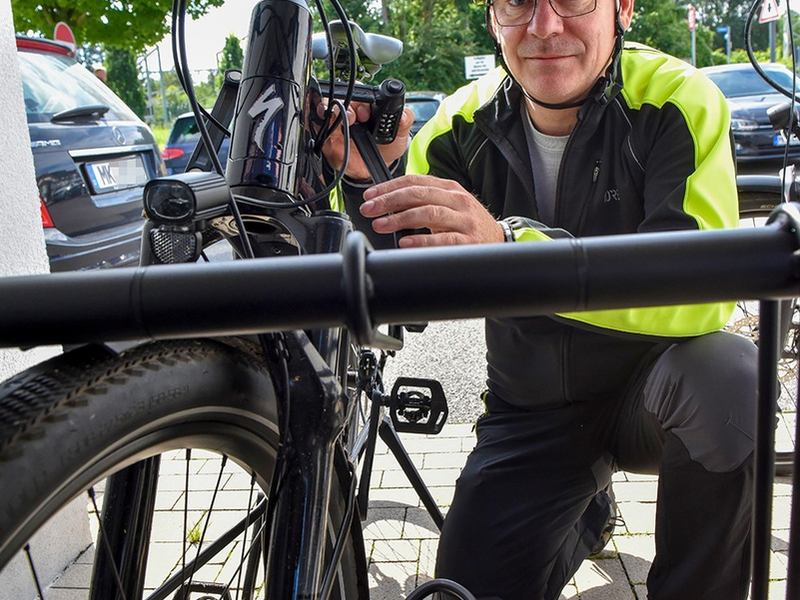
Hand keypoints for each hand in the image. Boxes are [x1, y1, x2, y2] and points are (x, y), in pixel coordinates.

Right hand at [319, 102, 413, 180]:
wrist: (373, 171)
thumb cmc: (385, 148)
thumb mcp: (400, 135)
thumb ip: (404, 122)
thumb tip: (405, 115)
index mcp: (368, 105)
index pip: (362, 92)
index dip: (363, 99)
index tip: (368, 112)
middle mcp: (351, 110)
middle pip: (342, 96)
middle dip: (347, 104)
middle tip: (355, 117)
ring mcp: (338, 122)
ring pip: (327, 106)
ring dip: (332, 110)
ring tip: (341, 119)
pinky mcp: (327, 136)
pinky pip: (319, 126)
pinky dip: (320, 123)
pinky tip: (327, 127)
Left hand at [360, 174, 504, 247]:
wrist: (499, 241)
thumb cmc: (467, 224)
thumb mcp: (447, 205)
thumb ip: (423, 200)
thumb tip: (388, 203)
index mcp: (448, 188)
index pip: (414, 181)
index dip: (389, 187)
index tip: (370, 196)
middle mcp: (457, 200)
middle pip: (418, 194)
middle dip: (389, 201)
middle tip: (369, 209)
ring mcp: (464, 220)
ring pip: (429, 213)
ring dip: (400, 219)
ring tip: (381, 225)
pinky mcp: (468, 241)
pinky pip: (443, 240)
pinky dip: (422, 240)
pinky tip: (406, 242)